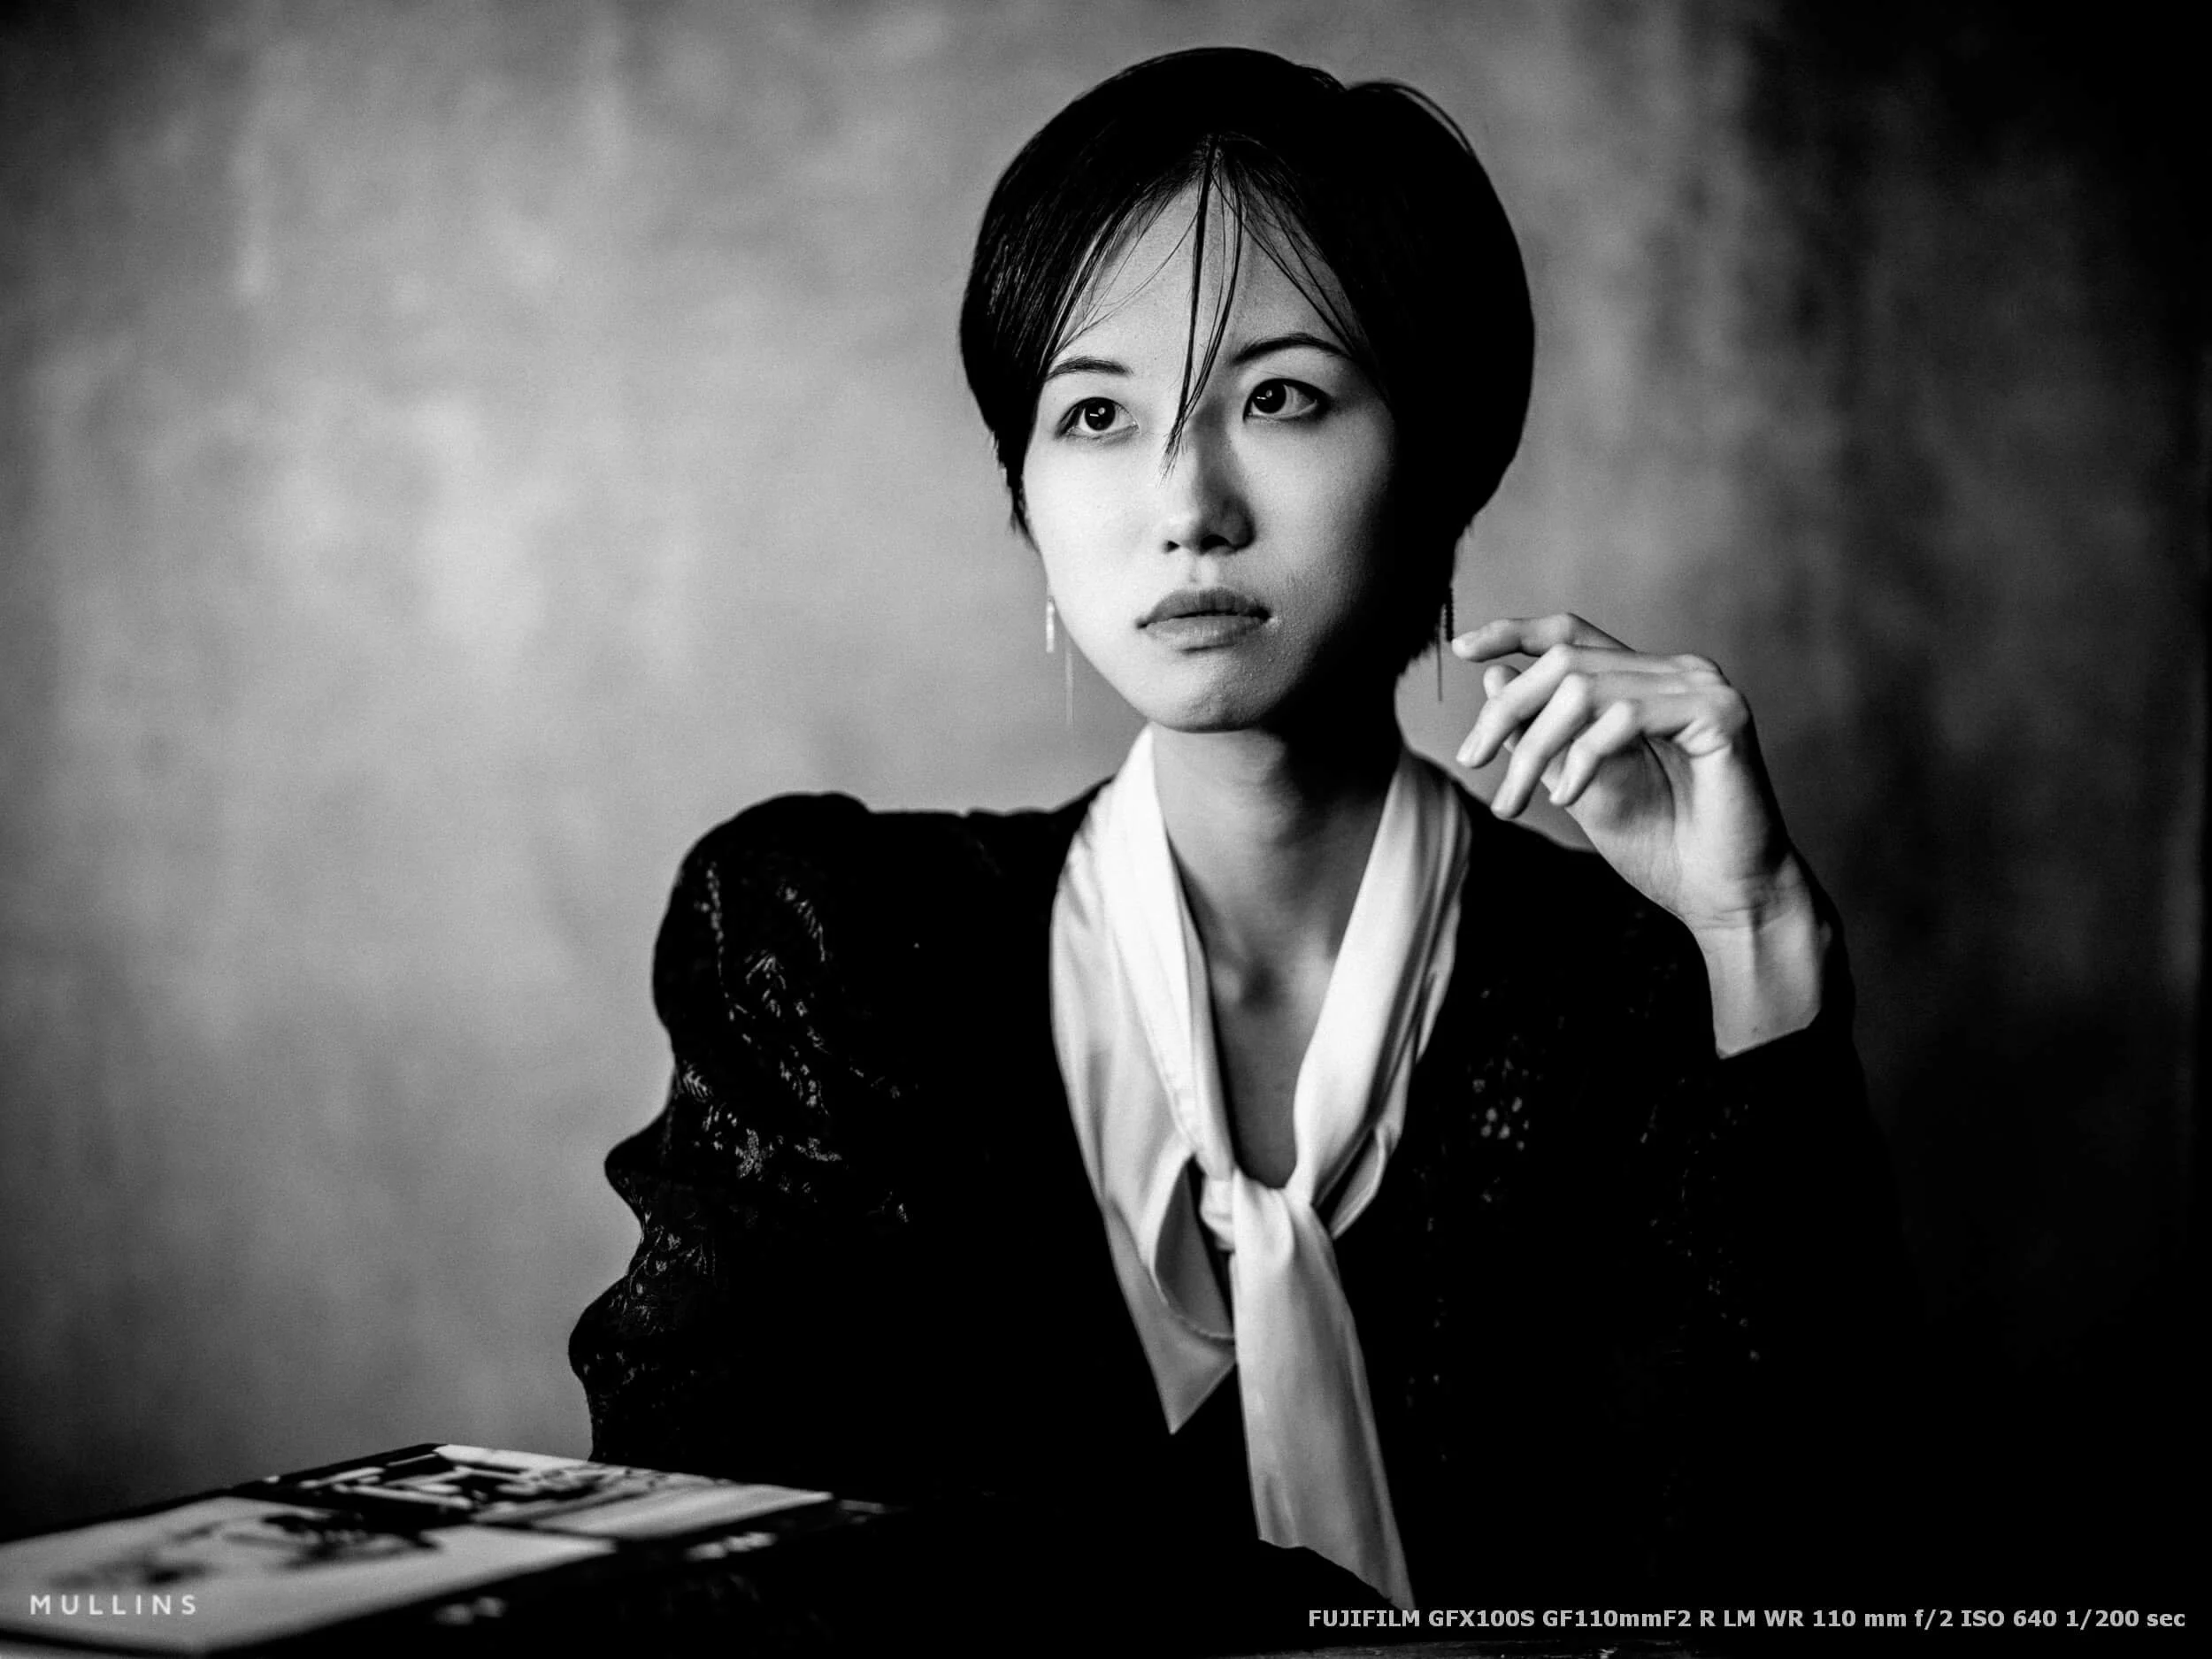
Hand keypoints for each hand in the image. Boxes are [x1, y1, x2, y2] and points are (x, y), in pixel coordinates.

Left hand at [1452, 613, 1829, 1050]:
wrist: (1722, 897)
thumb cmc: (1662, 847)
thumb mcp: (1576, 786)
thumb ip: (1540, 737)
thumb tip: (1492, 679)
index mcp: (1646, 681)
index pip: (1573, 634)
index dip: (1514, 632)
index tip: (1460, 650)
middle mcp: (1676, 672)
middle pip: (1566, 660)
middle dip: (1507, 710)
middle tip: (1471, 759)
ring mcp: (1703, 687)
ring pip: (1587, 688)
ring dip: (1536, 746)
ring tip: (1512, 800)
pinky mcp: (1721, 714)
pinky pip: (1626, 715)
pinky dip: (1584, 756)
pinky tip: (1569, 798)